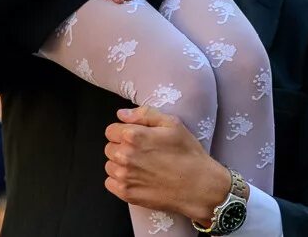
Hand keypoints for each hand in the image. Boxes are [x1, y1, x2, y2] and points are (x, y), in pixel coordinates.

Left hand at [103, 107, 231, 223]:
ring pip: (109, 165)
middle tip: (142, 153)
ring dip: (120, 165)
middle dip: (122, 148)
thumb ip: (144, 114)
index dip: (123, 132)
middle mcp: (124, 156)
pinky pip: (110, 183)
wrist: (199, 187)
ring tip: (141, 166)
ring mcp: (124, 176)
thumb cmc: (188, 154)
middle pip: (109, 148)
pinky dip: (120, 181)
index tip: (137, 138)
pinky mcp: (126, 194)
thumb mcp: (172, 124)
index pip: (111, 130)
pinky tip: (137, 179)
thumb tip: (121, 114)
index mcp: (133, 136)